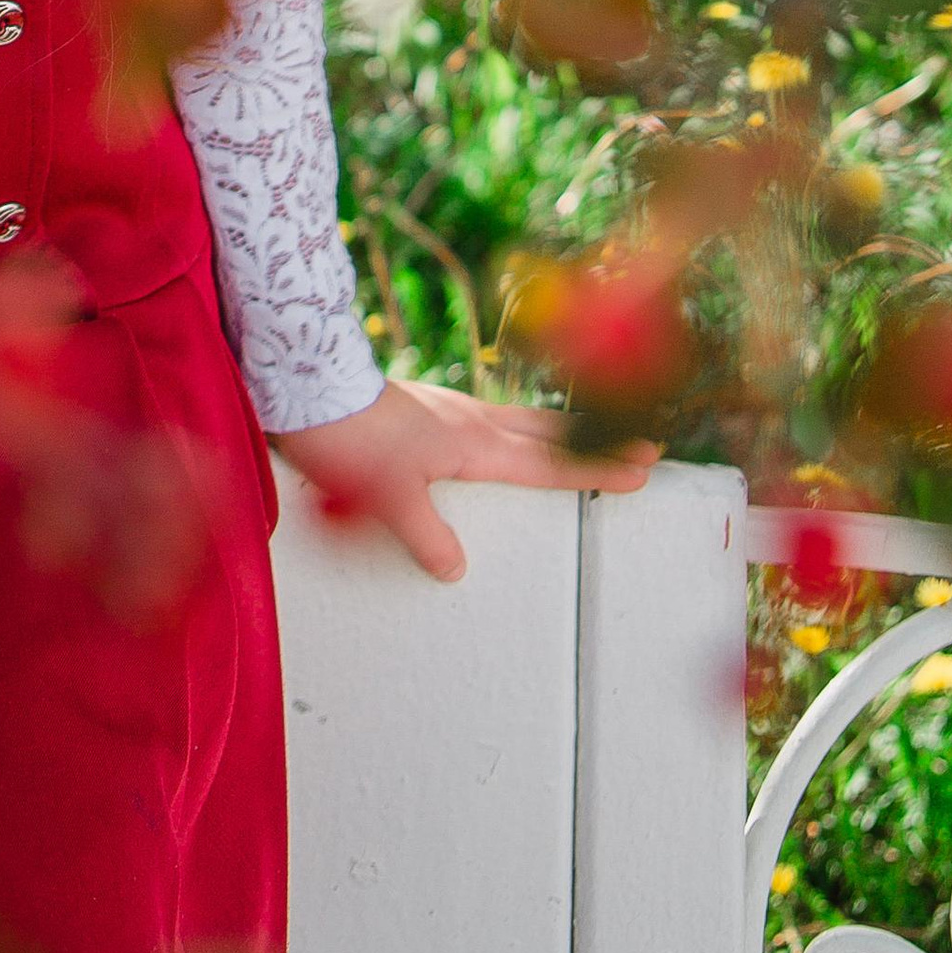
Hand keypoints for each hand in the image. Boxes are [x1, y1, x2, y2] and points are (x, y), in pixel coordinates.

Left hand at [271, 377, 657, 582]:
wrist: (308, 382)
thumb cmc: (348, 439)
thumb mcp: (387, 499)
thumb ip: (427, 536)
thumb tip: (456, 570)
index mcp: (472, 443)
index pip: (548, 464)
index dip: (596, 470)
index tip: (642, 469)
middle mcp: (467, 420)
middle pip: (547, 434)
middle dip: (595, 443)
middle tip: (643, 444)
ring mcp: (445, 408)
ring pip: (518, 420)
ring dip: (558, 430)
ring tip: (584, 436)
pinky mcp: (422, 406)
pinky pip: (484, 418)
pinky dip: (511, 427)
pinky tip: (497, 431)